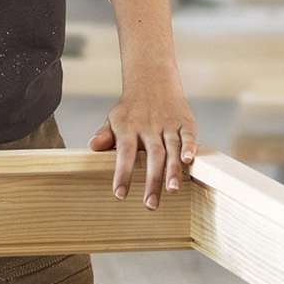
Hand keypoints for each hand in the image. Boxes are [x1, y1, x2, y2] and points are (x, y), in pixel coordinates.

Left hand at [89, 81, 196, 209]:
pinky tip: (190, 161)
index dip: (122, 173)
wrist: (152, 79)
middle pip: (151, 155)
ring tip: (172, 190)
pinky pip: (188, 135)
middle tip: (150, 205)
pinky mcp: (185, 121)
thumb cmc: (131, 108)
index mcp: (128, 127)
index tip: (120, 195)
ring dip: (172, 169)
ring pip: (171, 148)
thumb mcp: (114, 119)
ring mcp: (168, 124)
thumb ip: (106, 135)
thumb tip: (93, 146)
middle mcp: (149, 127)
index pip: (124, 153)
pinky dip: (190, 147)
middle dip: (152, 181)